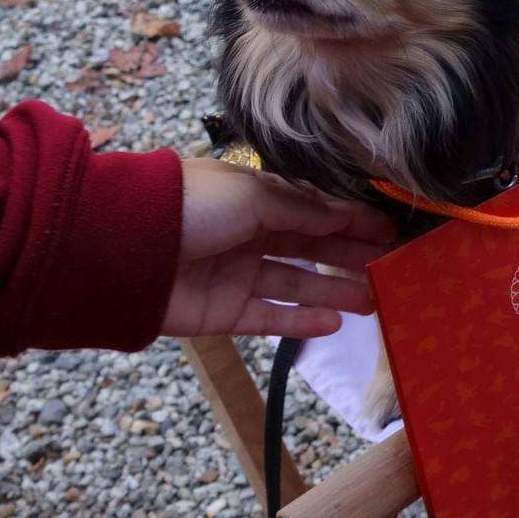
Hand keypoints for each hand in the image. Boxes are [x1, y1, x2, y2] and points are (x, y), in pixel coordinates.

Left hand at [160, 157, 397, 336]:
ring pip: (297, 284)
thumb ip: (301, 209)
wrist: (125, 249)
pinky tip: (335, 322)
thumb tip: (342, 214)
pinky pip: (271, 318)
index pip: (312, 208)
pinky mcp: (225, 313)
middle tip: (393, 267)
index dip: (350, 218)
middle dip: (350, 254)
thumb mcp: (252, 194)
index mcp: (253, 196)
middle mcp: (249, 234)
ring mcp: (237, 275)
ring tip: (376, 300)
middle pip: (310, 246)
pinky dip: (301, 322)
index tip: (389, 229)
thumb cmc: (192, 206)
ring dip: (336, 291)